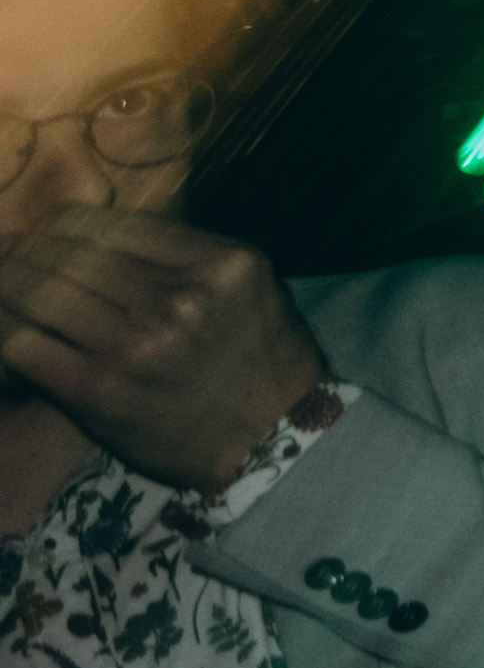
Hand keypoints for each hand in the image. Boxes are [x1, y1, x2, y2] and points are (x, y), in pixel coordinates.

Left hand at [0, 207, 328, 495]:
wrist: (273, 443)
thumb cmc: (263, 361)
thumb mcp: (252, 287)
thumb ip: (193, 255)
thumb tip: (111, 228)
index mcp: (221, 265)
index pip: (113, 225)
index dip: (65, 224)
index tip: (49, 233)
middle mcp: (180, 299)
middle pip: (72, 255)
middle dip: (30, 251)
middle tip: (12, 253)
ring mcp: (137, 345)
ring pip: (41, 293)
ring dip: (11, 285)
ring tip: (5, 283)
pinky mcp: (99, 391)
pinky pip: (27, 344)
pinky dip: (11, 329)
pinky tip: (14, 327)